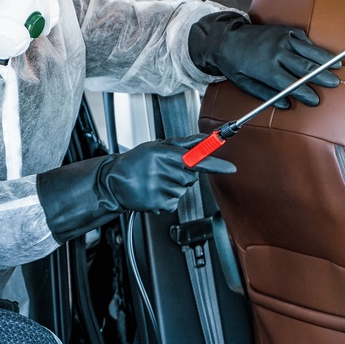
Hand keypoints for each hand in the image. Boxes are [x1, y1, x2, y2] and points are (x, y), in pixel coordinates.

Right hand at [104, 135, 235, 212]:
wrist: (113, 182)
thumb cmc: (135, 162)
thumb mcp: (157, 146)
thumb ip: (182, 144)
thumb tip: (202, 139)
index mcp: (165, 155)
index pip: (197, 160)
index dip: (216, 165)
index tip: (231, 168)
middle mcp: (164, 172)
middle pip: (191, 177)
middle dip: (182, 173)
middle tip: (164, 170)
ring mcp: (162, 190)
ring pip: (183, 189)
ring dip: (173, 186)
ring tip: (156, 181)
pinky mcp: (160, 204)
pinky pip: (174, 202)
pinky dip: (167, 199)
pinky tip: (154, 192)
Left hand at [189, 12, 339, 108]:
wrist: (227, 39)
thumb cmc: (236, 65)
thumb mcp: (245, 84)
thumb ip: (266, 95)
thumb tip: (286, 105)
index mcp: (266, 68)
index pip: (291, 83)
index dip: (305, 93)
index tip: (315, 100)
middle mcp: (277, 52)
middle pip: (305, 67)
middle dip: (322, 76)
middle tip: (335, 84)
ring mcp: (283, 38)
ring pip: (309, 51)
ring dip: (325, 60)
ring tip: (338, 68)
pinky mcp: (286, 30)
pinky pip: (305, 41)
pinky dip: (314, 49)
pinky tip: (323, 56)